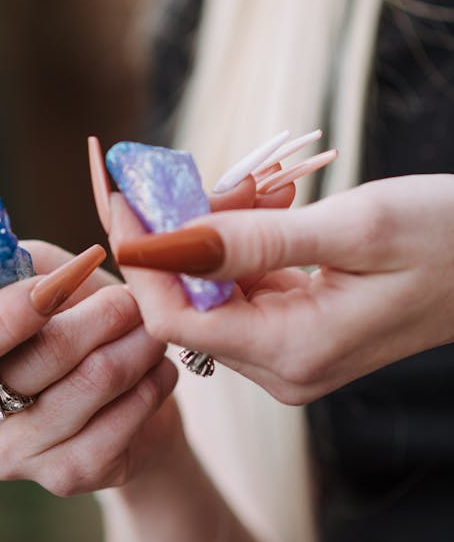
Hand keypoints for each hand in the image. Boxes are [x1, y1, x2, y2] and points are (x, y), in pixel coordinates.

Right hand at [0, 222, 180, 494]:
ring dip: (134, 349)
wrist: (118, 384)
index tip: (57, 284)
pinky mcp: (61, 479)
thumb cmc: (60, 314)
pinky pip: (115, 430)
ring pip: (88, 390)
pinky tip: (156, 370)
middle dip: (98, 319)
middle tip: (133, 298)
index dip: (9, 315)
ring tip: (152, 327)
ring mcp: (8, 457)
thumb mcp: (19, 271)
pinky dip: (146, 389)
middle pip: (38, 364)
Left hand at [110, 174, 453, 402]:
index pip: (173, 317)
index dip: (139, 255)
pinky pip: (240, 289)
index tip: (120, 191)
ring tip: (232, 183)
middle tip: (168, 172)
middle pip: (186, 305)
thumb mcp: (354, 228)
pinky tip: (259, 204)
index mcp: (293, 351)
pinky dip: (234, 244)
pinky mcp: (298, 334)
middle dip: (169, 236)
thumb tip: (165, 239)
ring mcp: (290, 355)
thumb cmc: (448, 237)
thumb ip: (254, 240)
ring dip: (204, 234)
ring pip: (210, 292)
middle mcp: (283, 368)